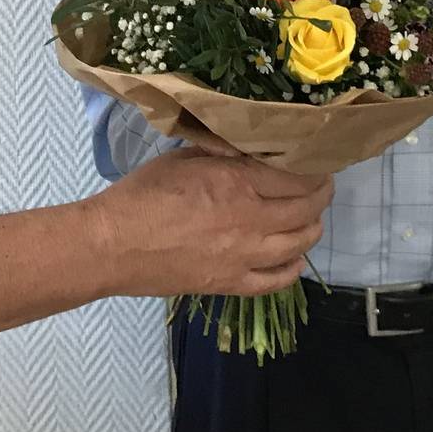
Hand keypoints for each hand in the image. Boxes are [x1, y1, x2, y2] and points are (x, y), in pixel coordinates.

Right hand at [95, 149, 332, 296]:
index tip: (318, 163)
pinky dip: (292, 268)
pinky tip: (294, 258)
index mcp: (238, 183)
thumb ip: (224, 153)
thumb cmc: (143, 194)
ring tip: (310, 219)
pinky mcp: (230, 284)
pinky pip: (276, 281)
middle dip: (321, 196)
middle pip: (306, 210)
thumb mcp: (185, 158)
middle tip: (321, 187)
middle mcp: (250, 221)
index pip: (297, 177)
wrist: (112, 246)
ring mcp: (243, 257)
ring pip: (299, 245)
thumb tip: (252, 147)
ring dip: (312, 229)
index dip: (315, 170)